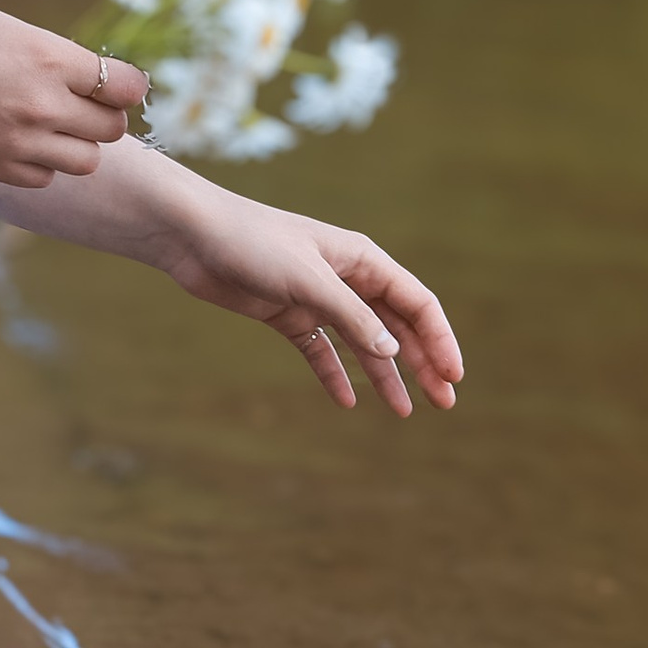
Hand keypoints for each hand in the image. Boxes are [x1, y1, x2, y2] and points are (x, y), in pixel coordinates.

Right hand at [0, 3, 147, 188]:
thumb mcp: (3, 27)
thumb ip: (53, 55)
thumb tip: (95, 81)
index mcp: (46, 57)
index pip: (126, 86)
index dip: (125, 86)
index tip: (113, 84)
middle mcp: (38, 103)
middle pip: (111, 129)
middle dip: (103, 117)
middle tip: (82, 105)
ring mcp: (14, 141)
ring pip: (84, 161)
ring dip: (76, 144)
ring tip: (50, 125)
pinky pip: (43, 178)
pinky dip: (41, 164)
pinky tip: (20, 141)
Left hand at [152, 177, 462, 415]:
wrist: (193, 236)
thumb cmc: (253, 243)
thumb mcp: (308, 281)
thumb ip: (352, 316)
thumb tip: (393, 352)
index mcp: (362, 260)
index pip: (417, 303)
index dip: (440, 340)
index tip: (454, 377)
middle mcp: (346, 278)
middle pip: (396, 326)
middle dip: (423, 363)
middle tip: (444, 403)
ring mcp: (316, 298)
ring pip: (363, 343)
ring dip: (385, 375)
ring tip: (405, 411)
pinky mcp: (287, 314)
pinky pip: (320, 351)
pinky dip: (335, 374)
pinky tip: (347, 402)